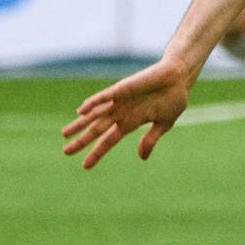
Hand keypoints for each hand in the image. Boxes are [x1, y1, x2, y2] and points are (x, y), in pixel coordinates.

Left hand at [61, 56, 191, 168]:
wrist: (179, 79)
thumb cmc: (173, 99)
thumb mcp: (163, 125)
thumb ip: (150, 140)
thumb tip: (142, 158)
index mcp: (130, 123)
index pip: (108, 140)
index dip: (97, 153)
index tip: (85, 166)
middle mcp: (121, 113)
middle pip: (96, 129)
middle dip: (81, 140)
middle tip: (66, 151)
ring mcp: (120, 101)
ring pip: (95, 114)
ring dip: (80, 124)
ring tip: (65, 134)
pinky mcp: (123, 89)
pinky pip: (105, 97)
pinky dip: (93, 103)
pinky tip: (82, 110)